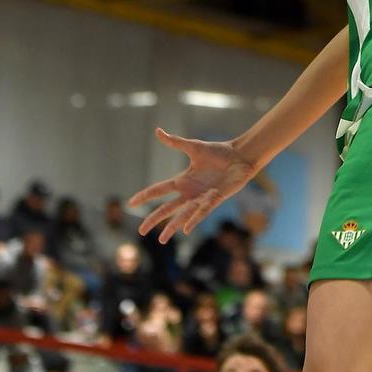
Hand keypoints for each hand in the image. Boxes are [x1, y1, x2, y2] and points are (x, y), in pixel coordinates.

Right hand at [128, 128, 256, 242]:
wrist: (240, 156)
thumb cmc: (219, 152)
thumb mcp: (194, 147)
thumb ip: (175, 142)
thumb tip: (157, 131)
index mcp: (183, 180)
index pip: (159, 190)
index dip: (145, 196)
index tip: (131, 203)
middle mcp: (190, 192)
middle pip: (167, 208)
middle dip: (154, 219)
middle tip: (141, 231)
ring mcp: (202, 197)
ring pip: (183, 215)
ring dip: (172, 227)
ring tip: (161, 240)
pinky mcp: (215, 199)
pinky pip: (202, 211)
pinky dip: (193, 219)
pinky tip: (186, 229)